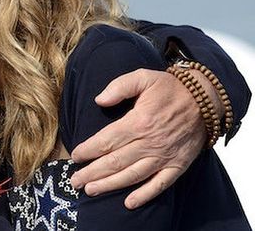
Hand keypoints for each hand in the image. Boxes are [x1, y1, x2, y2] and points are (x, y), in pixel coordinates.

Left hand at [70, 69, 205, 208]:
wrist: (206, 99)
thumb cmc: (170, 88)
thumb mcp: (142, 77)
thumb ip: (119, 87)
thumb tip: (99, 100)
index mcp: (139, 122)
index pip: (107, 140)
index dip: (88, 150)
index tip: (75, 156)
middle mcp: (150, 143)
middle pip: (115, 162)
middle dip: (92, 172)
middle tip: (75, 180)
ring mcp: (164, 156)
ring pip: (132, 176)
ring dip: (110, 185)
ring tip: (91, 190)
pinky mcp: (178, 165)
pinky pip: (160, 184)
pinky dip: (144, 195)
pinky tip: (129, 203)